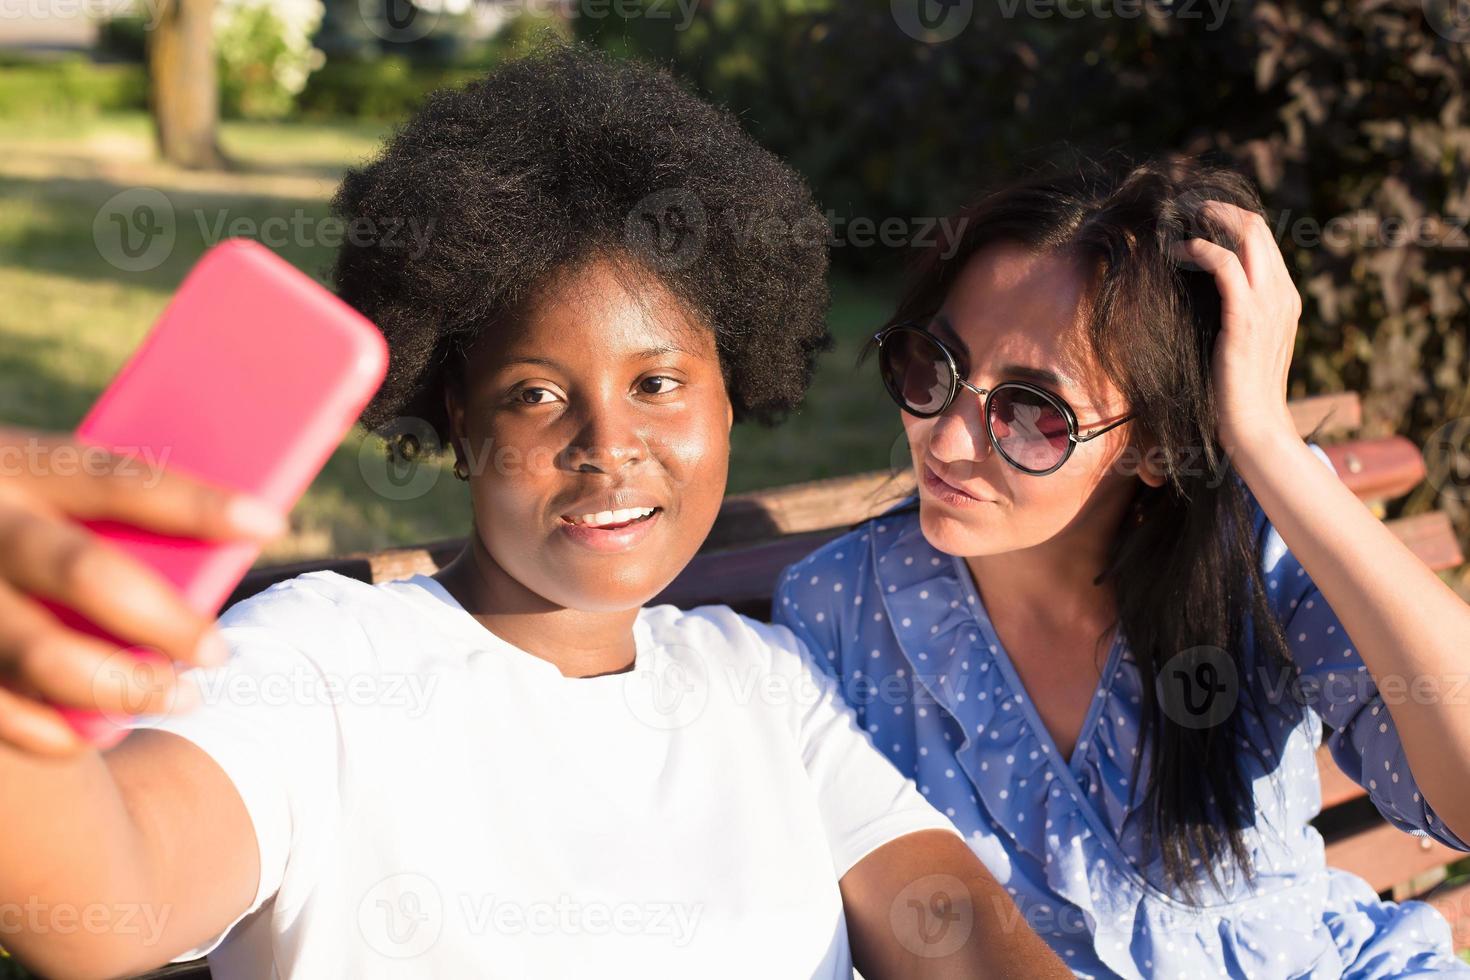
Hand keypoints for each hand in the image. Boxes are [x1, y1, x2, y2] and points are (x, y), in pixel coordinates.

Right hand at [0, 427, 285, 755]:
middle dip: (165, 620)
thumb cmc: (22, 518)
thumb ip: (112, 513)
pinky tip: (103, 732)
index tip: (270, 524)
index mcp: (19, 464)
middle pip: (85, 572)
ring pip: (41, 654)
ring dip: (123, 686)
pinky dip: (53, 729)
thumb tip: (229, 543)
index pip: (116, 479)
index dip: (196, 503)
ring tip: (182, 697)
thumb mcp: (43, 489)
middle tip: (218, 652)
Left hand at [1170, 200, 1301, 461]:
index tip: (1194, 218)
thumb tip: (1202, 295)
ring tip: (1176, 222)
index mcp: (1284, 298)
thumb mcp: (1241, 343)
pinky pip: (1224, 263)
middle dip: (1217, 210)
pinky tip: (1178, 250)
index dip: (1228, 220)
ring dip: (1208, 220)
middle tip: (1182, 210)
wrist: (1255, 427)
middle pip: (1256, 226)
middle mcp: (1281, 294)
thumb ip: (1234, 314)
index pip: (1262, 239)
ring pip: (1246, 234)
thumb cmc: (1238, 392)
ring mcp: (1268, 304)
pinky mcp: (1246, 317)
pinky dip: (1199, 248)